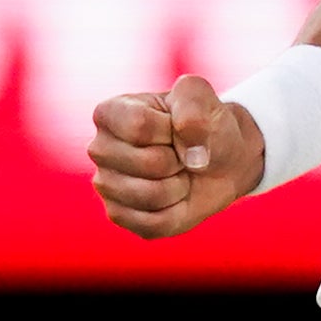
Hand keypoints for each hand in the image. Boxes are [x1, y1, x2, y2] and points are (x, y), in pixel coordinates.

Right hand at [87, 75, 264, 238]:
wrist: (220, 159)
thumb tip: (190, 153)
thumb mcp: (202, 96)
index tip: (177, 127)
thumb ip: (193, 103)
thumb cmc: (204, 124)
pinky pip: (154, 223)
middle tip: (179, 153)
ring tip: (178, 174)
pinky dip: (177, 212)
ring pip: (151, 196)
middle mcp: (99, 149)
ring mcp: (106, 185)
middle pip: (148, 163)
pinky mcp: (119, 216)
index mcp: (109, 113)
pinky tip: (174, 197)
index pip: (140, 126)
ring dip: (179, 186)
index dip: (172, 130)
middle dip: (178, 160)